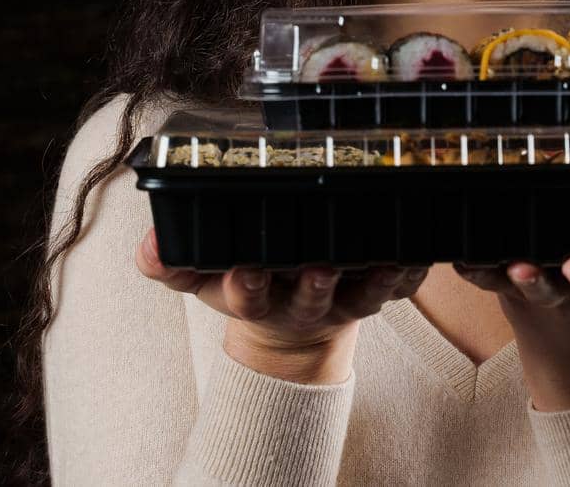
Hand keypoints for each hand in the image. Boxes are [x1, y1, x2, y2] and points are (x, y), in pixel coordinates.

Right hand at [136, 227, 427, 382]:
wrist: (288, 324)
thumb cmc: (245, 280)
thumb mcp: (199, 277)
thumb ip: (170, 263)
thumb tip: (149, 245)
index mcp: (257, 297)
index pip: (247, 295)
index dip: (247, 285)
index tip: (246, 269)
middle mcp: (302, 303)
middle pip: (309, 300)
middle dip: (313, 286)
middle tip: (319, 267)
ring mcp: (343, 301)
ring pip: (360, 296)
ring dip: (370, 281)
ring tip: (380, 260)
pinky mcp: (378, 293)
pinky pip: (401, 287)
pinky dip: (411, 272)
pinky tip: (420, 251)